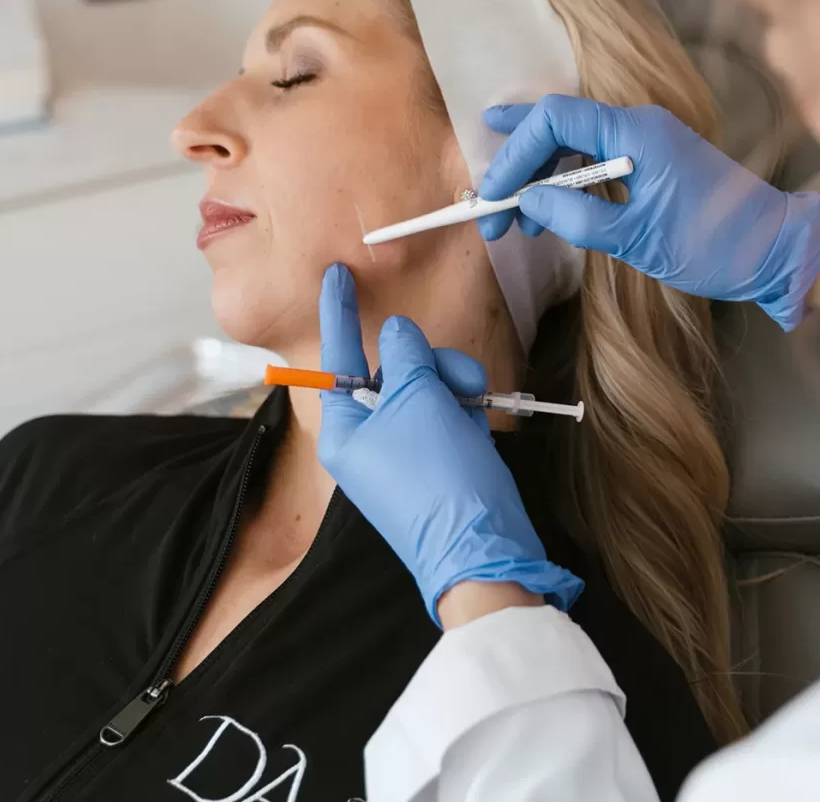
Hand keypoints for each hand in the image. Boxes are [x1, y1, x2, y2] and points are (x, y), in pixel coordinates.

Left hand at [316, 264, 582, 622]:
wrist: (484, 547)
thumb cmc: (438, 476)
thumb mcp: (418, 400)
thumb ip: (405, 354)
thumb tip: (397, 332)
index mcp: (344, 428)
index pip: (337, 357)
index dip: (338, 312)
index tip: (335, 273)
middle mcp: (368, 438)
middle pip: (393, 370)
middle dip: (432, 365)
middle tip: (459, 379)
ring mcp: (405, 450)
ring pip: (428, 386)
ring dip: (456, 387)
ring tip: (476, 407)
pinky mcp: (438, 459)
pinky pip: (449, 413)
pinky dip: (466, 413)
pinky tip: (479, 432)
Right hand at [478, 96, 819, 331]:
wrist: (779, 250)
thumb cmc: (716, 244)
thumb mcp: (639, 240)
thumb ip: (577, 218)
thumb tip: (529, 201)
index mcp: (637, 132)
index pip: (555, 119)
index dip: (514, 152)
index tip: (493, 193)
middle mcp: (638, 124)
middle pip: (558, 125)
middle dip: (518, 165)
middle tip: (490, 209)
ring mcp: (645, 141)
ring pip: (572, 143)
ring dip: (539, 177)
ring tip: (516, 220)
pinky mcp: (651, 161)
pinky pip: (593, 159)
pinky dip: (565, 182)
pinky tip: (547, 211)